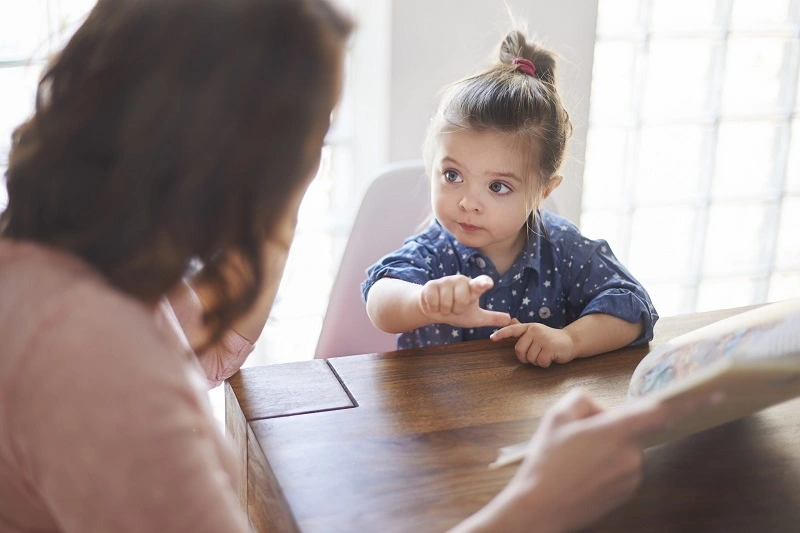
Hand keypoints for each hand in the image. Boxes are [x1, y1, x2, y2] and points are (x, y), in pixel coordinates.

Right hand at [419, 274, 510, 328]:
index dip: (484, 283)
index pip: (480, 283)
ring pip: (446, 302)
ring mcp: (445, 281)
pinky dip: (434, 308)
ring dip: (444, 310)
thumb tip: (509, 319)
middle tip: (454, 308)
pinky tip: (435, 304)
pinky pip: (433, 301)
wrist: (434, 310)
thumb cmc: (456, 311)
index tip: (488, 284)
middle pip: (461, 300)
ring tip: (444, 306)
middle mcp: (460, 280)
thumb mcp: (475, 317)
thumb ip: (491, 318)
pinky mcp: (431, 285)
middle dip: (456, 309)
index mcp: (473, 287)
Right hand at [453, 389, 669, 532]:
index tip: (716, 394)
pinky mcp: (627, 493)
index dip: (690, 401)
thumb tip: (600, 409)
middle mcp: (631, 455)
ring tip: (573, 460)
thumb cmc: (546, 462)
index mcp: (617, 431)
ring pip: (625, 449)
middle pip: (630, 428)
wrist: (540, 508)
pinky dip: (606, 466)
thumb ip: (582, 400)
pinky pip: (622, 468)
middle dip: (609, 426)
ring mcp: (631, 477)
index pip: (660, 411)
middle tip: (575, 438)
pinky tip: (581, 474)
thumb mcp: (555, 418)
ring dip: (606, 448)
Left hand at [490, 322, 575, 366]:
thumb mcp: (536, 332)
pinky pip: (540, 362)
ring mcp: (543, 339)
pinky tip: (550, 358)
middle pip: (519, 350)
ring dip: (536, 361)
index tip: (492, 338)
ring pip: (530, 358)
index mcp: (529, 327)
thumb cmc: (550, 338)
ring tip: (544, 355)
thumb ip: (523, 329)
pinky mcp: (550, 348)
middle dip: (525, 358)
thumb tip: (510, 320)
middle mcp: (535, 331)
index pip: (512, 330)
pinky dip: (544, 364)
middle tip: (535, 356)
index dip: (501, 334)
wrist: (570, 341)